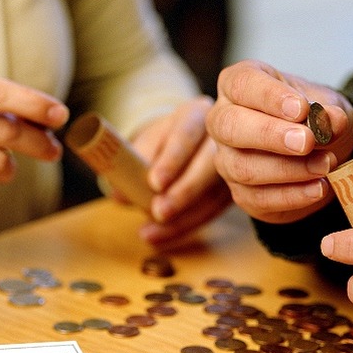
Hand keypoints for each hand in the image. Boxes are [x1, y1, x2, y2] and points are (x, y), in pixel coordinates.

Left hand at [127, 96, 231, 249]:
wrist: (180, 145)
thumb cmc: (158, 142)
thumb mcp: (144, 143)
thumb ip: (130, 163)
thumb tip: (120, 194)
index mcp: (195, 115)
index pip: (186, 134)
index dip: (172, 159)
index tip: (154, 182)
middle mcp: (219, 138)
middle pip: (207, 166)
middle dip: (183, 192)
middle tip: (158, 212)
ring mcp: (231, 166)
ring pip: (212, 195)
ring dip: (181, 219)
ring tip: (150, 234)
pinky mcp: (231, 190)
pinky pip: (212, 212)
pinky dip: (184, 227)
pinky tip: (160, 238)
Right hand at [206, 59, 352, 223]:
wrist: (325, 151)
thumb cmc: (314, 118)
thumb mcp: (329, 105)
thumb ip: (329, 111)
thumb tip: (332, 121)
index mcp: (238, 86)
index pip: (241, 84)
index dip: (269, 97)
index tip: (301, 109)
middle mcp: (223, 121)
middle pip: (229, 127)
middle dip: (269, 135)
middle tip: (306, 141)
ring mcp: (227, 159)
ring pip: (242, 167)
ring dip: (288, 169)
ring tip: (325, 164)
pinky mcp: (241, 193)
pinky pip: (258, 198)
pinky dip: (292, 195)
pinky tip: (318, 188)